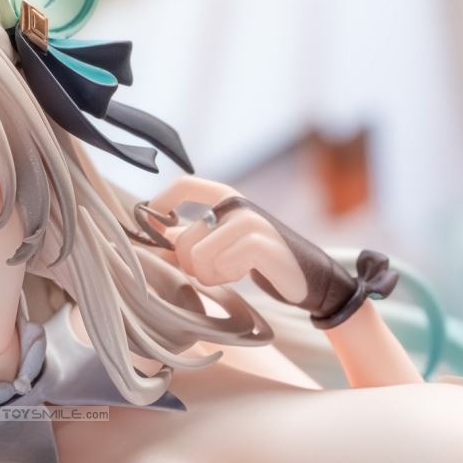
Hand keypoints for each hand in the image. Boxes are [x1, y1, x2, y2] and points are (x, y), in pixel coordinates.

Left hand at [146, 176, 309, 304]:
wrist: (309, 277)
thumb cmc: (261, 260)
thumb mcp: (224, 245)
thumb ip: (193, 240)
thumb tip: (157, 241)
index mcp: (227, 198)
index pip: (186, 185)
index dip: (161, 202)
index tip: (152, 222)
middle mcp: (237, 204)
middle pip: (184, 239)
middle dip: (190, 265)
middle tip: (211, 272)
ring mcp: (251, 221)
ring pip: (199, 256)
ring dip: (210, 274)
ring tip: (230, 272)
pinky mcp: (261, 243)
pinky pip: (221, 265)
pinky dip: (227, 277)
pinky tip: (245, 274)